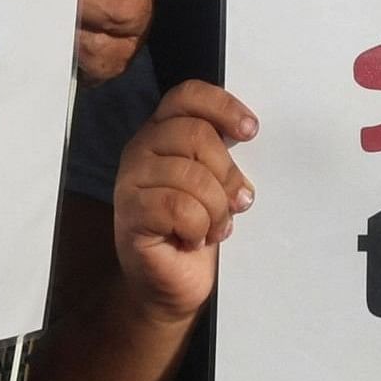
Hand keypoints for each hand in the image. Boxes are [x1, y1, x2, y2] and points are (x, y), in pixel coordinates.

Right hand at [111, 81, 253, 321]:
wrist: (173, 284)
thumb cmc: (197, 229)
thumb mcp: (216, 185)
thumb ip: (223, 157)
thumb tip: (248, 136)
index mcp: (162, 133)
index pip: (187, 96)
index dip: (222, 107)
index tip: (250, 131)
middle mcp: (141, 149)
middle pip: (197, 134)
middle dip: (228, 173)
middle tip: (237, 202)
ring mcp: (131, 181)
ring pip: (191, 175)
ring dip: (215, 209)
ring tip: (214, 228)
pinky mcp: (130, 215)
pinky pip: (178, 208)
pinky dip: (197, 227)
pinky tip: (193, 239)